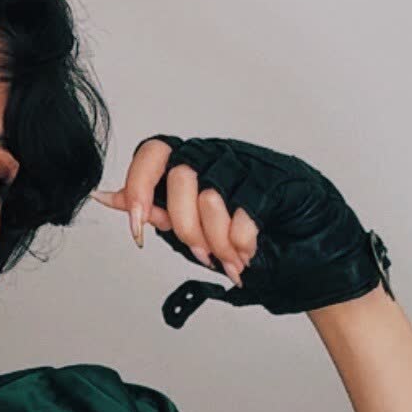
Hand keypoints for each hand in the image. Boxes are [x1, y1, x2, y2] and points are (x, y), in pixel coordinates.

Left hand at [90, 133, 392, 320]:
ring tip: (232, 259)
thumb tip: (106, 197)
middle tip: (204, 254)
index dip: (138, 187)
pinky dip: (242, 243)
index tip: (137, 227)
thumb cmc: (247, 237)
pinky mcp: (276, 182)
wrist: (305, 250)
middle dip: (186, 229)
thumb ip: (154, 211)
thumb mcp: (189, 230)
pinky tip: (250, 252)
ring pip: (210, 196)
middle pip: (179, 178)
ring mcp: (247, 166)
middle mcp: (217, 159)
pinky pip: (244, 212)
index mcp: (192, 166)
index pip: (152, 153)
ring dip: (219, 242)